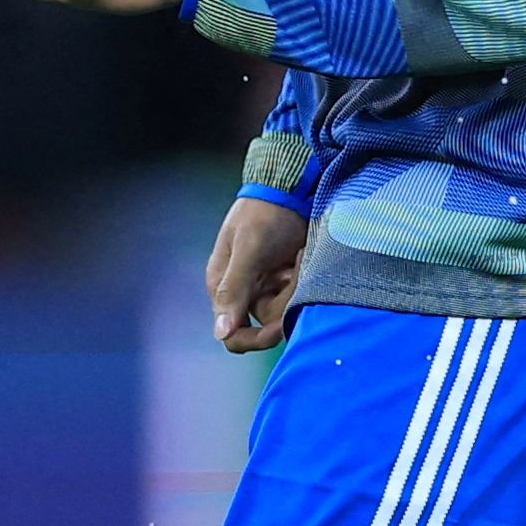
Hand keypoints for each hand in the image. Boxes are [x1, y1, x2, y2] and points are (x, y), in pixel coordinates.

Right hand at [207, 193, 302, 353]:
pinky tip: (303, 252)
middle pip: (266, 323)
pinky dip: (304, 277)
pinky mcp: (285, 278)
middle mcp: (243, 290)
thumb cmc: (265, 213)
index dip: (256, 339)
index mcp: (223, 286)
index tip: (281, 326)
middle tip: (297, 268)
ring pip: (286, 309)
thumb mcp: (249, 248)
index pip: (233, 336)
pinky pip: (298, 295)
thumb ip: (235, 289)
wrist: (290, 185)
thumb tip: (221, 333)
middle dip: (286, 300)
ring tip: (301, 253)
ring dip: (298, 284)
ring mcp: (265, 285)